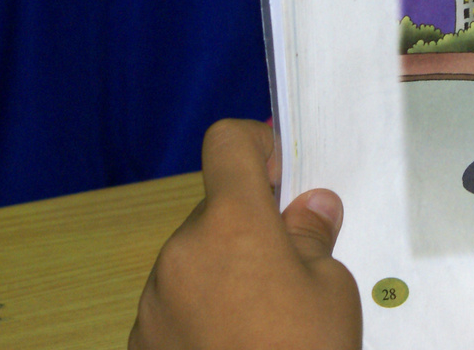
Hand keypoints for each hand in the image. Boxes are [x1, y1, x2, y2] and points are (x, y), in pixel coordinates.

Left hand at [130, 119, 361, 349]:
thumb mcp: (331, 290)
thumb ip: (311, 239)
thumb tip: (308, 209)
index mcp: (231, 223)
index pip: (227, 144)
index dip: (258, 144)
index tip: (284, 173)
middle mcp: (181, 252)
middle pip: (215, 212)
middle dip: (251, 227)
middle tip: (294, 267)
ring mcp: (154, 301)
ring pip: (195, 262)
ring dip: (226, 274)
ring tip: (266, 322)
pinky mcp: (141, 343)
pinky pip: (176, 307)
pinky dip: (204, 316)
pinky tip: (237, 346)